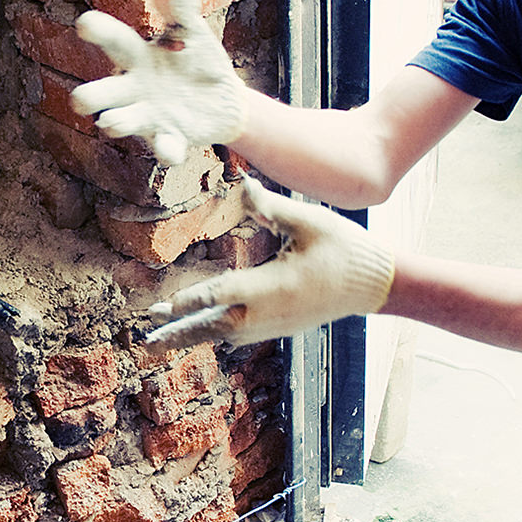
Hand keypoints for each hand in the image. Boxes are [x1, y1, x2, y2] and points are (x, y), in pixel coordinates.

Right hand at [69, 0, 248, 165]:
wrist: (226, 100)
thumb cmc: (196, 60)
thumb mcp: (190, 30)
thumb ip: (178, 7)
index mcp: (137, 57)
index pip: (114, 42)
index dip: (99, 32)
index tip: (84, 24)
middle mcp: (134, 89)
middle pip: (105, 93)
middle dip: (91, 97)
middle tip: (78, 100)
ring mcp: (150, 116)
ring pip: (125, 122)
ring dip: (118, 123)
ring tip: (110, 124)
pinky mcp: (172, 138)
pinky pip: (165, 147)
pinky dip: (167, 150)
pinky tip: (169, 152)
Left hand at [143, 179, 395, 351]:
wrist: (375, 284)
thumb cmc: (344, 248)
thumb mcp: (310, 221)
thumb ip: (272, 206)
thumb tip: (243, 184)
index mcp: (273, 287)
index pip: (221, 295)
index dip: (190, 301)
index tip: (163, 306)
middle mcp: (269, 313)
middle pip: (213, 327)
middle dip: (179, 331)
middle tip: (147, 337)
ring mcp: (274, 325)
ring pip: (224, 335)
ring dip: (193, 334)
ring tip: (161, 337)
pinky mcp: (280, 328)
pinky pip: (240, 335)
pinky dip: (216, 334)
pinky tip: (201, 330)